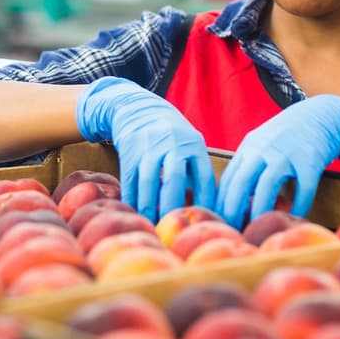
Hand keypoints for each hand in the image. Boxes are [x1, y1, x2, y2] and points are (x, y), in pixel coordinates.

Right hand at [76, 77, 214, 221]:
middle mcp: (173, 144)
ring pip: (149, 183)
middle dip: (173, 208)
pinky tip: (136, 213)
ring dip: (150, 208)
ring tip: (153, 226)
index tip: (202, 222)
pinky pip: (131, 181)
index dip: (205, 203)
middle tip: (174, 230)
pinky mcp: (129, 151)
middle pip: (174, 181)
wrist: (137, 108)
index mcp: (194, 144)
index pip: (205, 178)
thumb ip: (197, 170)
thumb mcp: (190, 144)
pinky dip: (133, 199)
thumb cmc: (171, 136)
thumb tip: (209, 208)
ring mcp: (149, 147)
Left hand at [215, 95, 339, 226]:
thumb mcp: (261, 144)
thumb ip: (248, 167)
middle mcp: (263, 149)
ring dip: (260, 211)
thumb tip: (232, 201)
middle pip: (241, 183)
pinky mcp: (310, 160)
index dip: (221, 203)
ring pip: (267, 186)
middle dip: (233, 210)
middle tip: (233, 232)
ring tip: (257, 230)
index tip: (220, 223)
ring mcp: (286, 154)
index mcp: (249, 148)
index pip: (228, 179)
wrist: (322, 114)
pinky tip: (294, 219)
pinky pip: (303, 188)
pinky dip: (298, 206)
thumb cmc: (288, 136)